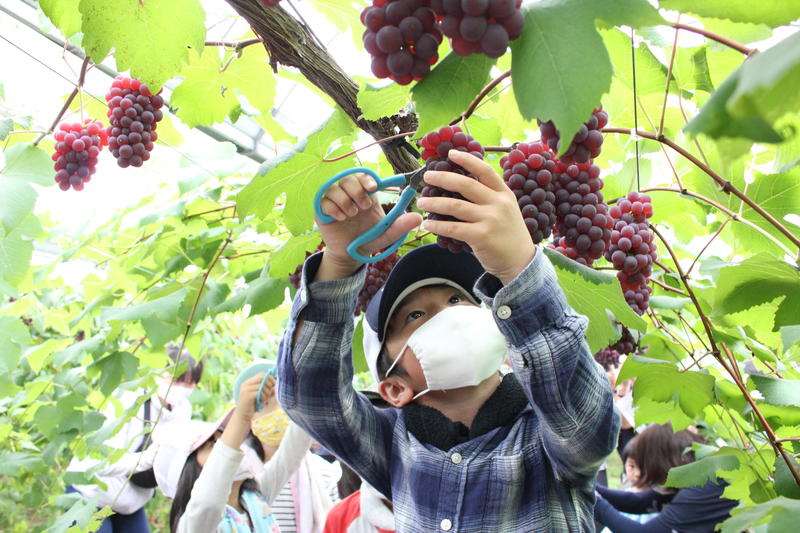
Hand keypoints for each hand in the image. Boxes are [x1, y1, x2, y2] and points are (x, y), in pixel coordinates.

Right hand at [234, 373, 273, 422]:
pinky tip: (262, 401)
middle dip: (269, 385)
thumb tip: (276, 384)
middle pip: (262, 378)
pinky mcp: (247, 396)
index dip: (269, 378)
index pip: (261, 374)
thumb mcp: (261, 395)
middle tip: (269, 393)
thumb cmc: (253, 404)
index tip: (274, 384)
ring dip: (267, 393)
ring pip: (261, 386)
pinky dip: (264, 397)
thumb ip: (268, 389)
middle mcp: (246, 384)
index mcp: (248, 382)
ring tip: (266, 399)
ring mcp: (245, 389)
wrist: (243, 415)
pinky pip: (259, 393)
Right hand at [316, 173, 421, 280]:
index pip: (364, 176)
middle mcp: (350, 194)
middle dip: (357, 190)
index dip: (367, 178)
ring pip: (334, 187)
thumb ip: (401, 225)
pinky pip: (323, 200)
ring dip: (345, 199)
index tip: (373, 187)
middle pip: (348, 178)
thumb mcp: (386, 234)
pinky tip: (341, 218)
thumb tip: (419, 217)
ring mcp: (335, 201)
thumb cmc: (369, 239)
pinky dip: (333, 207)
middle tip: (364, 206)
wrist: (351, 254)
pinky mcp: (322, 211)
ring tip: (352, 214)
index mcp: (366, 194)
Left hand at [417, 150, 534, 284]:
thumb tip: (462, 183)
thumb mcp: (507, 209)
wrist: (520, 261)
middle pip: (465, 184)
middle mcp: (498, 203)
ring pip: (455, 205)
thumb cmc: (508, 234)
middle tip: (427, 176)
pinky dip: (438, 225)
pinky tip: (428, 224)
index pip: (484, 170)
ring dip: (435, 202)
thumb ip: (490, 196)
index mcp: (504, 193)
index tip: (451, 154)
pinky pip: (454, 228)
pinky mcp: (481, 236)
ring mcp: (490, 219)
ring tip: (422, 202)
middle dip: (443, 178)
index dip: (467, 160)